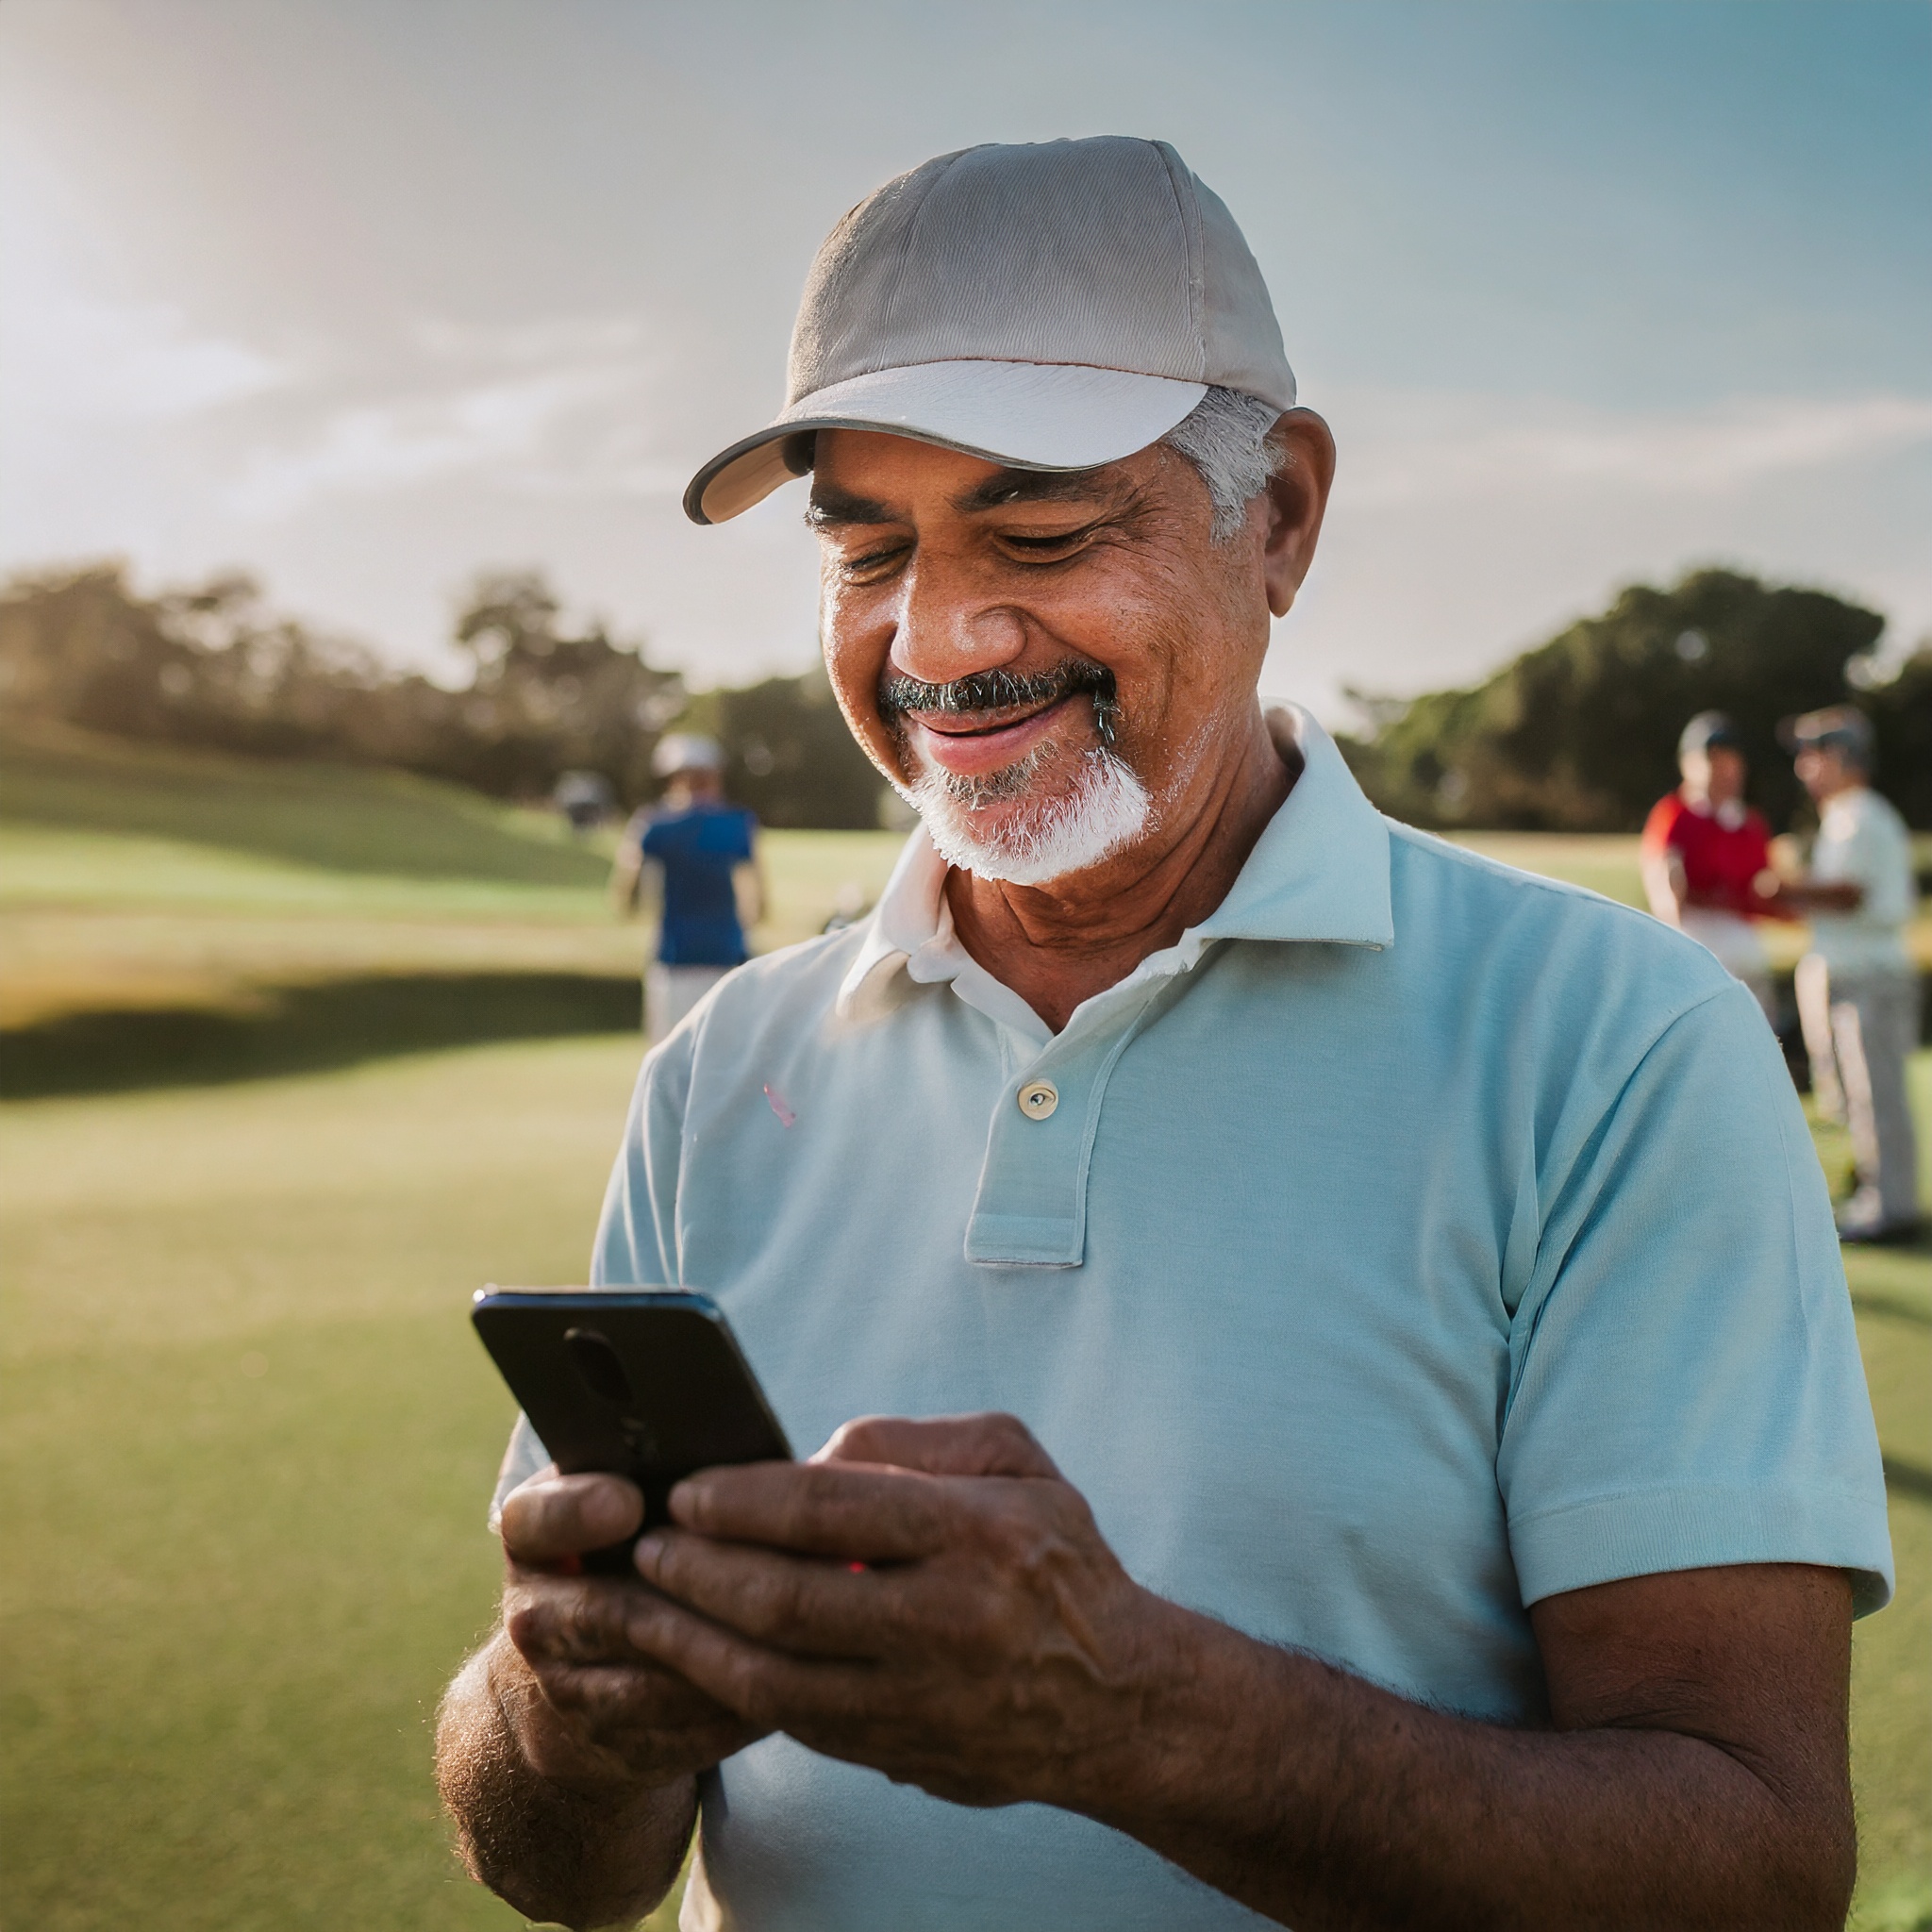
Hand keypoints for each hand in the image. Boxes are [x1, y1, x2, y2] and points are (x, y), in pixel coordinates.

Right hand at [497, 1467, 769, 1790]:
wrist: (585, 1664)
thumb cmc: (631, 1545)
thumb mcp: (626, 1492)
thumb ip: (670, 1470)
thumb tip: (771, 1456)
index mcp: (535, 1534)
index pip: (537, 1520)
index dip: (577, 1513)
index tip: (629, 1501)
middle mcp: (535, 1617)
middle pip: (611, 1613)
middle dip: (695, 1600)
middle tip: (775, 1578)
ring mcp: (567, 1691)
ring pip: (653, 1685)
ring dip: (732, 1661)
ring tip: (806, 1630)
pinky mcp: (611, 1747)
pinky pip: (683, 1736)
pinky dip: (740, 1712)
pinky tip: (799, 1683)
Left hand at [622, 1413, 1181, 1809]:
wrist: (1119, 1701)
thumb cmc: (1056, 1559)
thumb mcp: (1017, 1462)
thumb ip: (913, 1441)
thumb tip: (812, 1456)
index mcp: (977, 1533)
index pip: (830, 1509)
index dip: (743, 1499)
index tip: (688, 1489)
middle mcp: (948, 1622)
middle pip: (786, 1599)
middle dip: (698, 1571)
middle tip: (647, 1544)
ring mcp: (920, 1700)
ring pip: (774, 1677)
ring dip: (692, 1641)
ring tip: (646, 1604)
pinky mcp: (899, 1754)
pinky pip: (794, 1722)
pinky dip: (733, 1689)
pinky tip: (698, 1655)